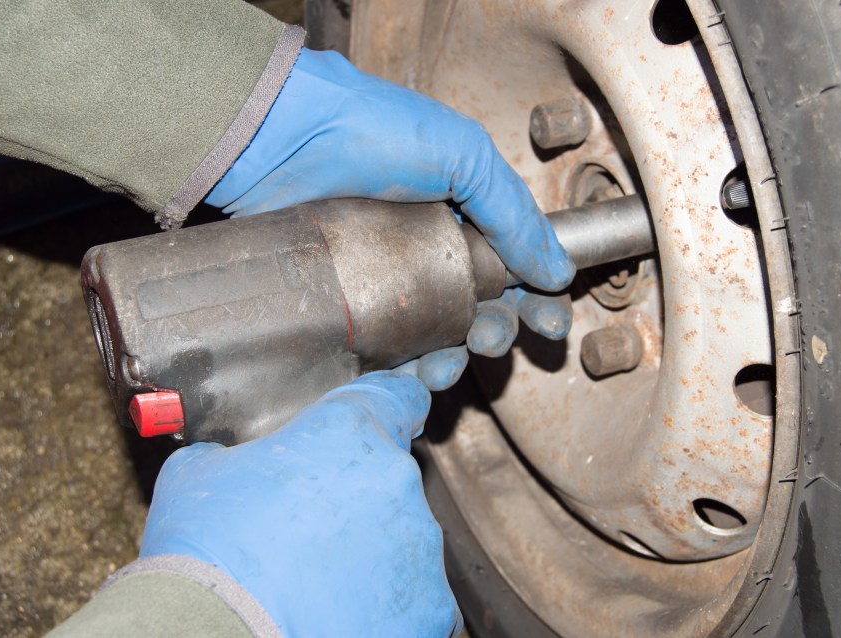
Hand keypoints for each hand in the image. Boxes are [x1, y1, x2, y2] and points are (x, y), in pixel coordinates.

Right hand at [139, 371, 461, 636]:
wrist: (215, 633)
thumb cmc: (206, 554)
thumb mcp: (198, 474)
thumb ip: (234, 454)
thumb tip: (226, 463)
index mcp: (348, 432)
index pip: (399, 398)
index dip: (390, 410)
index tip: (382, 427)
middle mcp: (395, 479)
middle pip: (390, 480)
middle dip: (357, 500)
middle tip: (308, 529)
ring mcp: (419, 545)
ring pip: (403, 541)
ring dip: (370, 553)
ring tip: (316, 579)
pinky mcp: (431, 606)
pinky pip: (415, 599)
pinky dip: (385, 606)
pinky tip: (337, 613)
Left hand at [207, 48, 575, 387]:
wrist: (282, 138)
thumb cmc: (370, 131)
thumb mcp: (462, 155)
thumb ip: (513, 213)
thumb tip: (557, 270)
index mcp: (461, 215)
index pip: (512, 268)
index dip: (536, 298)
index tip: (552, 322)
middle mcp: (427, 249)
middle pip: (478, 309)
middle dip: (498, 332)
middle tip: (493, 338)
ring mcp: (387, 280)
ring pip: (435, 336)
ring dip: (455, 359)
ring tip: (449, 364)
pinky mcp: (349, 304)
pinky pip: (388, 350)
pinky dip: (409, 371)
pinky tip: (418, 375)